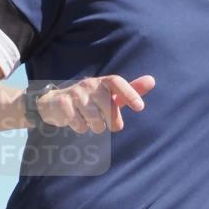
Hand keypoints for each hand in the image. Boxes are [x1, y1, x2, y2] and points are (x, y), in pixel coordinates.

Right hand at [36, 75, 154, 133]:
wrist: (55, 103)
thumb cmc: (89, 101)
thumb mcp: (109, 95)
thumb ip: (129, 91)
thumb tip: (152, 80)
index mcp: (102, 81)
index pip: (117, 83)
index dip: (130, 93)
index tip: (140, 107)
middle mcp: (89, 84)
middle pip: (108, 107)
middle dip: (112, 121)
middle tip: (111, 126)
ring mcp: (75, 94)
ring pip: (94, 119)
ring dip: (95, 126)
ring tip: (91, 122)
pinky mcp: (64, 105)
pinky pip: (80, 125)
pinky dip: (81, 128)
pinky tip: (77, 121)